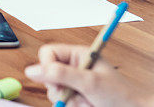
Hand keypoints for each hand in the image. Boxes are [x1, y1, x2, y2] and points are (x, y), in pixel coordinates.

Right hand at [24, 44, 153, 106]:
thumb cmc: (121, 95)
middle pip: (48, 76)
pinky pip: (62, 104)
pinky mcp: (75, 100)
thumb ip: (60, 74)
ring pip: (54, 94)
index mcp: (78, 55)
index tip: (55, 80)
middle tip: (77, 94)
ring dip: (70, 102)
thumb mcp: (89, 82)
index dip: (47, 66)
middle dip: (61, 90)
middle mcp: (74, 68)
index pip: (48, 53)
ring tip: (88, 102)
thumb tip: (32, 70)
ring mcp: (74, 85)